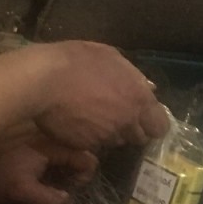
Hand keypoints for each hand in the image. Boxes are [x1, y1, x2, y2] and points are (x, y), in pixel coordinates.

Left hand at [0, 129, 97, 203]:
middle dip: (73, 175)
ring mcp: (39, 143)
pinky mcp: (28, 148)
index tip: (70, 189)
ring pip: (63, 157)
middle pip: (77, 156)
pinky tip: (33, 180)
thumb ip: (48, 198)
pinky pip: (49, 156)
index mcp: (53, 148)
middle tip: (59, 191)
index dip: (84, 176)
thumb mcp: (21, 191)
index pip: (85, 159)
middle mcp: (50, 142)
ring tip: (46, 189)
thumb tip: (70, 203)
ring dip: (60, 173)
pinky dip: (47, 168)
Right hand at [35, 41, 168, 150]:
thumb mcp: (109, 57)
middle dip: (131, 129)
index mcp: (139, 99)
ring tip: (94, 117)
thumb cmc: (76, 61)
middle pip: (139, 137)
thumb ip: (132, 76)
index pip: (160, 127)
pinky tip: (79, 122)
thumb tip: (149, 88)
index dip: (153, 124)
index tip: (143, 118)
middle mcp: (127, 122)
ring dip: (111, 133)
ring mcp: (106, 137)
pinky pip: (94, 145)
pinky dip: (90, 137)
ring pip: (116, 141)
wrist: (42, 82)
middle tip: (116, 115)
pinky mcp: (86, 146)